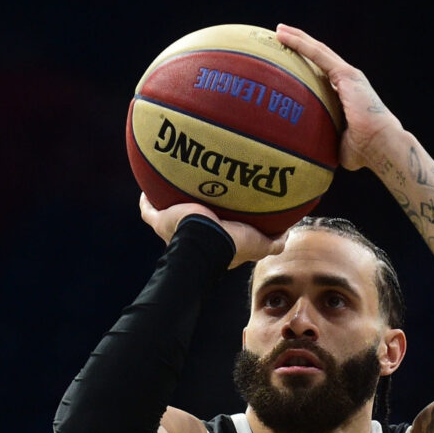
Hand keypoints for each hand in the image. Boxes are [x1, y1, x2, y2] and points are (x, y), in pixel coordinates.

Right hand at [138, 194, 284, 267]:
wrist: (204, 241)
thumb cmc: (231, 245)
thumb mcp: (258, 246)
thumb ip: (272, 242)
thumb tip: (286, 235)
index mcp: (213, 246)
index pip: (215, 237)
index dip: (218, 230)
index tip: (223, 219)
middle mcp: (190, 239)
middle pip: (189, 226)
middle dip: (192, 214)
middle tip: (198, 197)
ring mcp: (172, 231)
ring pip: (168, 217)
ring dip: (170, 205)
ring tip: (174, 187)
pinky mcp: (160, 222)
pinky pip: (149, 210)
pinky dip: (147, 200)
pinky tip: (147, 187)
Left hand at [274, 24, 404, 171]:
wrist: (381, 145)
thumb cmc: (365, 151)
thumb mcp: (339, 143)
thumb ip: (326, 140)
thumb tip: (310, 152)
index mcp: (348, 94)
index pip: (323, 73)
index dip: (307, 63)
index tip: (289, 57)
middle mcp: (348, 80)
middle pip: (319, 56)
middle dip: (300, 44)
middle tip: (280, 35)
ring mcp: (348, 75)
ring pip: (318, 50)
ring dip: (298, 38)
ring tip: (279, 31)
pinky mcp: (346, 74)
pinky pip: (318, 54)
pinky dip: (300, 44)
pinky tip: (284, 36)